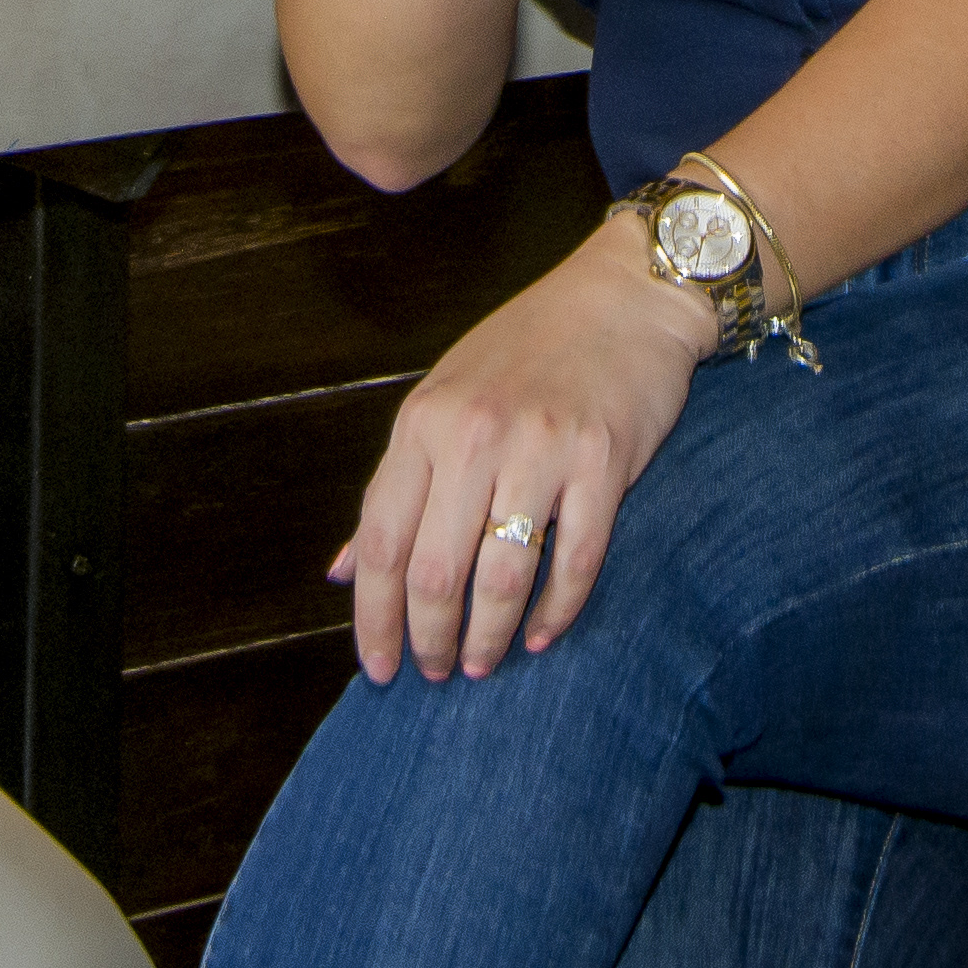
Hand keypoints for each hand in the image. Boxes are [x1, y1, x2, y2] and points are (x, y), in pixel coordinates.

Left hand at [331, 210, 712, 681]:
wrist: (624, 295)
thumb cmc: (529, 349)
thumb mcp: (442, 401)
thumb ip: (396, 487)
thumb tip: (343, 571)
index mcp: (424, 422)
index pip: (381, 540)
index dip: (374, 616)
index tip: (378, 666)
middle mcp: (474, 436)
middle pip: (436, 570)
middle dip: (429, 637)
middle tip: (435, 672)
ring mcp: (541, 449)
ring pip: (502, 575)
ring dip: (488, 636)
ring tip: (483, 663)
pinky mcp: (603, 462)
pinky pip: (575, 561)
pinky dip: (556, 611)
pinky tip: (542, 634)